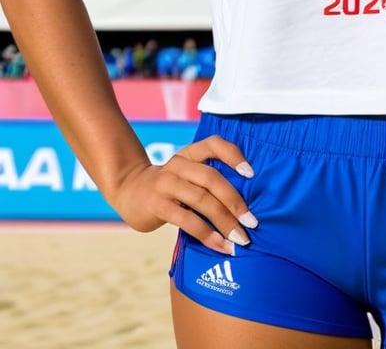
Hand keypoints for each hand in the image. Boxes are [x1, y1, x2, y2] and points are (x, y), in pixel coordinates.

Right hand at [110, 135, 258, 255]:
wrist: (128, 191)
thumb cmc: (169, 187)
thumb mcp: (185, 174)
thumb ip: (207, 180)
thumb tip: (245, 204)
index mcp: (189, 153)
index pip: (214, 144)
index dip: (234, 155)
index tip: (251, 174)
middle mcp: (178, 164)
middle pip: (212, 178)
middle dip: (235, 202)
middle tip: (252, 222)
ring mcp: (166, 184)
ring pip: (202, 200)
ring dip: (225, 222)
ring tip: (241, 239)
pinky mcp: (157, 205)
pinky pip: (188, 221)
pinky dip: (207, 235)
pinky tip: (220, 246)